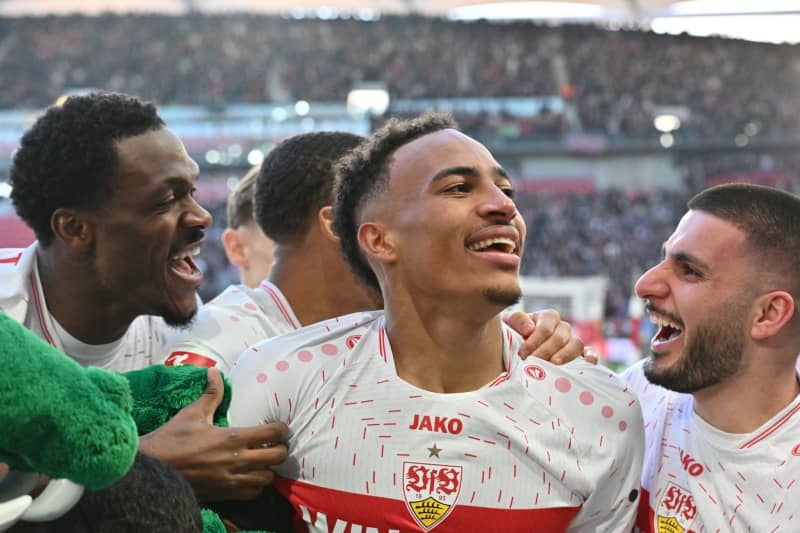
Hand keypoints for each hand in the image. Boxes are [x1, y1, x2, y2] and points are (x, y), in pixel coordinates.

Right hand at [138, 368, 287, 501]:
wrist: (151, 471)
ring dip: (269, 469)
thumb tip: (214, 372)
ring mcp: (232, 480)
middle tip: (275, 443)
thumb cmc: (171, 440)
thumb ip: (211, 394)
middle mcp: (237, 461)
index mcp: (232, 438)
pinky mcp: (225, 495)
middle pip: (277, 457)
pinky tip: (249, 476)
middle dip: (281, 449)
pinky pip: (252, 493)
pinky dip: (256, 485)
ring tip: (263, 461)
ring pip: (267, 479)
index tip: (279, 426)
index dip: (281, 429)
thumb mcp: (192, 413)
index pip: (272, 434)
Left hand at [504, 309, 595, 364]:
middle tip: (534, 362)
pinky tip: (588, 363)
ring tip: (554, 364)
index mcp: (547, 317)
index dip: (534, 341)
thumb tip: (530, 328)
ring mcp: (572, 340)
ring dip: (566, 355)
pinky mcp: (579, 354)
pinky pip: (589, 352)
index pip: (545, 327)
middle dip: (546, 351)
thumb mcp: (510, 323)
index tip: (522, 354)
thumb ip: (517, 319)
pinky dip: (591, 356)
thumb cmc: (514, 334)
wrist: (517, 346)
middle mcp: (562, 328)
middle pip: (560, 337)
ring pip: (576, 344)